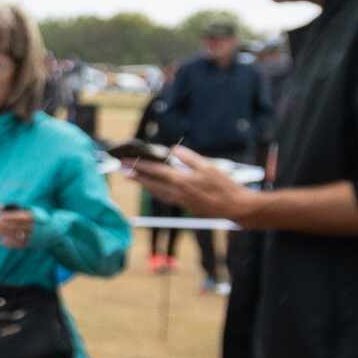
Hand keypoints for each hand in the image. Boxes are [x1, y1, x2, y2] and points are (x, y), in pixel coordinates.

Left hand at [0, 206, 38, 249]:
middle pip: (13, 226)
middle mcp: (32, 227)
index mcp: (32, 217)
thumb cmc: (37, 218)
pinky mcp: (31, 244)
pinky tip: (2, 240)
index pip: (15, 217)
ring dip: (3, 234)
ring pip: (14, 235)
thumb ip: (13, 207)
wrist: (54, 231)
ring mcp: (32, 236)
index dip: (4, 217)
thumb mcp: (29, 210)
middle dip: (2, 226)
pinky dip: (8, 243)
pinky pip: (17, 244)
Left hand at [130, 146, 248, 220]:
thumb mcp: (208, 166)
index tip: (127, 161)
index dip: (140, 165)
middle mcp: (177, 193)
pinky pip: (165, 197)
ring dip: (143, 184)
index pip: (155, 171)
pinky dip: (156, 191)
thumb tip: (173, 150)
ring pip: (156, 192)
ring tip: (132, 177)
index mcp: (182, 181)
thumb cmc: (225, 186)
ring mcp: (180, 202)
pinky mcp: (185, 206)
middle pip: (150, 183)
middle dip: (135, 175)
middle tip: (122, 169)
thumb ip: (188, 157)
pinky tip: (153, 187)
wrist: (236, 208)